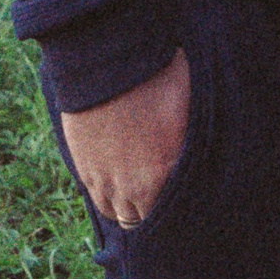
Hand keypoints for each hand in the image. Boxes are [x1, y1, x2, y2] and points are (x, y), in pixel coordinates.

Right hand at [59, 48, 191, 225]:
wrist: (107, 58)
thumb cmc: (157, 77)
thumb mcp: (188, 109)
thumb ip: (189, 145)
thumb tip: (196, 157)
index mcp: (165, 174)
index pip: (175, 212)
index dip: (180, 205)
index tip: (183, 196)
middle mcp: (134, 187)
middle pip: (144, 219)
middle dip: (154, 210)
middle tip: (161, 193)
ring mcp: (105, 180)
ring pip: (118, 214)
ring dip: (127, 206)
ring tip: (137, 191)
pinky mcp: (84, 168)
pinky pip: (98, 199)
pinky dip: (108, 196)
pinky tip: (116, 182)